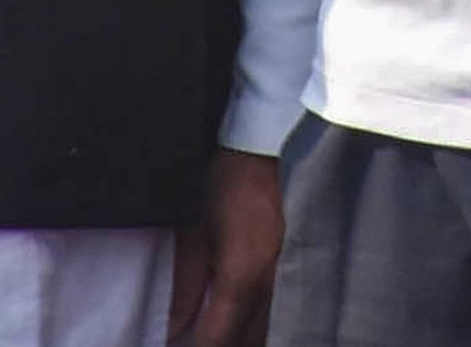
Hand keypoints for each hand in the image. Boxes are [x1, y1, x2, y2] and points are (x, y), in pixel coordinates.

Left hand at [168, 148, 281, 345]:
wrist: (265, 145)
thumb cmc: (223, 182)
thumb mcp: (193, 233)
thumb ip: (186, 287)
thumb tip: (174, 329)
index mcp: (240, 276)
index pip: (219, 338)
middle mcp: (270, 284)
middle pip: (249, 340)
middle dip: (222, 344)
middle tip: (196, 340)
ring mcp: (289, 276)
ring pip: (267, 329)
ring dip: (243, 337)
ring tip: (218, 333)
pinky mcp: (296, 265)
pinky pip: (278, 310)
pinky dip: (260, 324)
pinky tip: (243, 321)